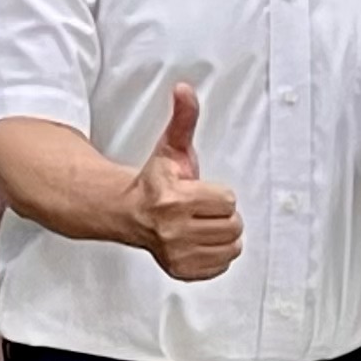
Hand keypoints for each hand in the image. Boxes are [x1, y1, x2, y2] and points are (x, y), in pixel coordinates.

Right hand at [128, 85, 243, 281]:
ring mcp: (177, 254)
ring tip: (202, 223)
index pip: (228, 201)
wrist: (128, 212)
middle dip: (222, 214)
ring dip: (222, 235)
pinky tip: (199, 240)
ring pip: (231, 247)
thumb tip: (185, 89)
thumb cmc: (155, 181)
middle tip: (202, 208)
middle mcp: (173, 231)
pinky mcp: (180, 271)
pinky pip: (221, 265)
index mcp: (174, 200)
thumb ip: (183, 118)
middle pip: (232, 226)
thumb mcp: (170, 147)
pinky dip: (216, 254)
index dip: (218, 193)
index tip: (200, 191)